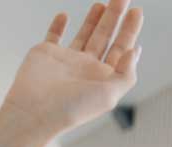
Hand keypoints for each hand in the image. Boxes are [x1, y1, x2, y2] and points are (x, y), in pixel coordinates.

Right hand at [0, 0, 143, 136]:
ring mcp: (67, 60)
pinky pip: (54, 36)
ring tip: (103, 3)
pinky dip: (58, 25)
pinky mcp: (47, 53)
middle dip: (115, 17)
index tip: (137, 12)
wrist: (35, 111)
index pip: (121, 49)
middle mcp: (87, 68)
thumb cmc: (71, 108)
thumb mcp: (109, 95)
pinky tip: (64, 16)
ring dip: (94, 19)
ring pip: (84, 34)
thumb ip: (126, 74)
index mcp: (103, 78)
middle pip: (105, 37)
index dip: (130, 31)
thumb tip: (135, 51)